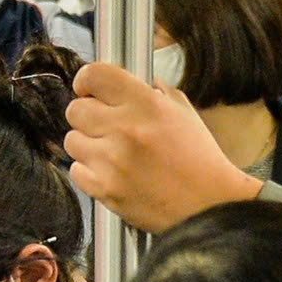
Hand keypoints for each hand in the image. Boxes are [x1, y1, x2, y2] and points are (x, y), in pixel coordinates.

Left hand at [66, 61, 261, 232]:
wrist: (210, 205)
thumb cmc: (200, 160)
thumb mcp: (185, 114)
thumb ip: (157, 94)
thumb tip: (134, 84)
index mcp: (146, 105)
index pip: (95, 75)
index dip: (86, 80)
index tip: (88, 88)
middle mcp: (125, 129)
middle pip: (75, 109)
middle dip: (86, 114)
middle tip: (101, 123)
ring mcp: (112, 161)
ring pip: (71, 140)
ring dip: (86, 143)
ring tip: (107, 151)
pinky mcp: (105, 190)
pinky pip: (76, 170)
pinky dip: (88, 171)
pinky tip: (108, 172)